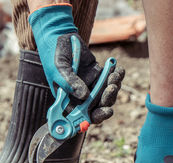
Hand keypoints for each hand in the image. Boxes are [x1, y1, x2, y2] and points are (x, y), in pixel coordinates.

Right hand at [29, 4, 124, 122]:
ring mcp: (90, 86)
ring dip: (114, 86)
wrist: (59, 36)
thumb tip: (85, 96)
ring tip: (115, 75)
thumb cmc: (54, 54)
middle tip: (112, 87)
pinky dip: (117, 76)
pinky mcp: (98, 75)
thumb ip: (70, 82)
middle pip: (98, 107)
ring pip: (107, 94)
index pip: (83, 116)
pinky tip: (118, 69)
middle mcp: (80, 96)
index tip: (107, 111)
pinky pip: (110, 80)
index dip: (96, 117)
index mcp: (68, 100)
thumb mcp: (59, 68)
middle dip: (108, 99)